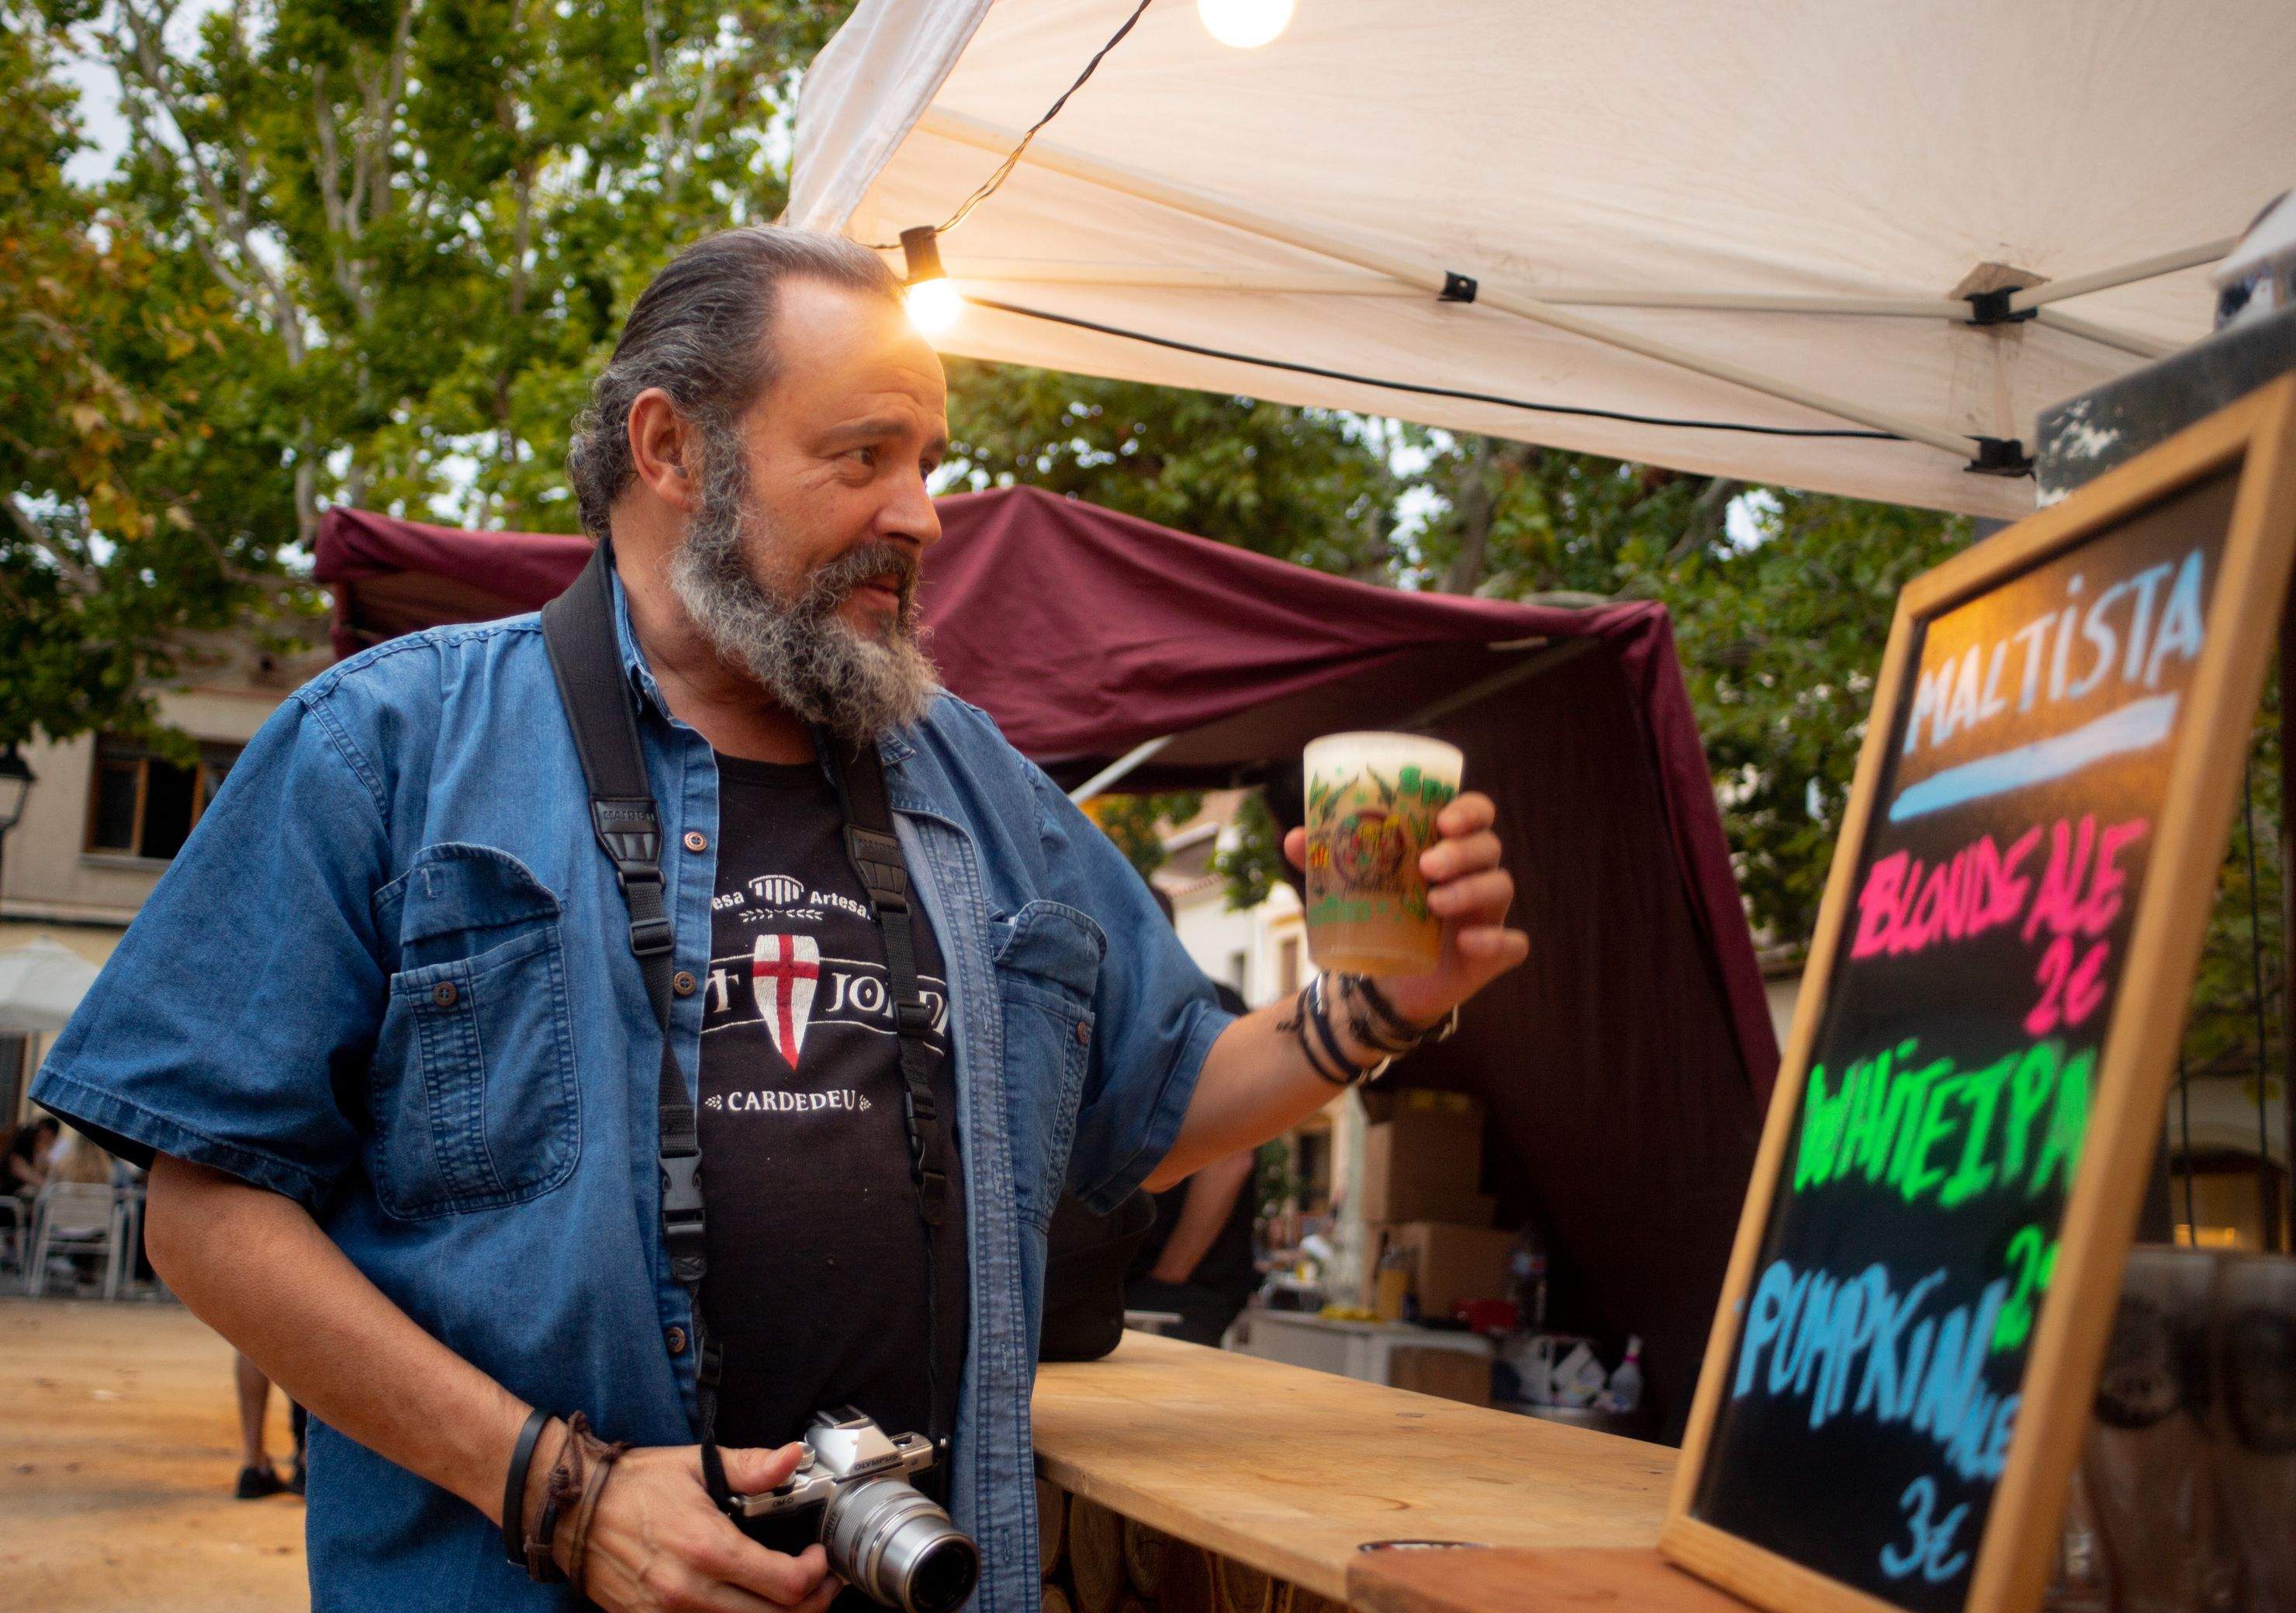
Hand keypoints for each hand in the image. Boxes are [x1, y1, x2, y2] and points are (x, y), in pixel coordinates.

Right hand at [550, 1440, 839, 1612]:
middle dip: (809, 1604)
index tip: (818, 1558)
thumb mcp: (696, 1465)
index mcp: (708, 1548)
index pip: (785, 1584)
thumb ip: (750, 1467)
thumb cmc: (634, 1484)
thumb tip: (793, 1456)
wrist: (571, 1510)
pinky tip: (744, 1603)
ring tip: (787, 1596)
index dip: (816, 1575)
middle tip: (819, 1585)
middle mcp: (690, 1592)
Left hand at [1283, 790, 1527, 1027]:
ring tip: (1433, 902)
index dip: (1469, 810)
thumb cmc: (1376, 919)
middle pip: (1488, 847)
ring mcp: (1487, 914)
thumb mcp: (1347, 888)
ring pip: (1500, 887)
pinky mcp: (1491, 954)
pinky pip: (1513, 944)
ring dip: (1472, 889)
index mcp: (1448, 849)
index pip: (1476, 815)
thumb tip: (1295, 838)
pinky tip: (1469, 941)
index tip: (1443, 818)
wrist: (1382, 983)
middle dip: (1462, 851)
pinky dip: (1496, 940)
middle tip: (1428, 865)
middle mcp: (1474, 875)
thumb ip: (1322, 860)